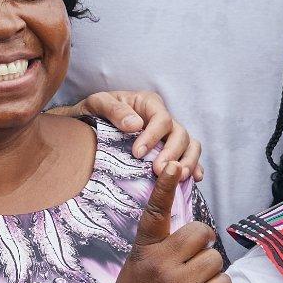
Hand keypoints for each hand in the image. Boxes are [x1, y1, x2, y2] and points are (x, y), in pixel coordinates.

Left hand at [69, 88, 199, 186]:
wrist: (87, 124)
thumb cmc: (92, 111)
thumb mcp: (97, 103)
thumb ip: (113, 110)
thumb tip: (135, 125)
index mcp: (148, 104)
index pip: (162, 118)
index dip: (154, 136)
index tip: (137, 153)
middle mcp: (163, 119)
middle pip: (180, 133)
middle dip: (172, 153)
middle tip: (158, 170)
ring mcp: (168, 136)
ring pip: (190, 145)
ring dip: (187, 161)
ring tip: (178, 177)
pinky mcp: (170, 151)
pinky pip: (188, 157)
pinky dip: (195, 167)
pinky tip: (195, 179)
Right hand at [97, 163, 228, 282]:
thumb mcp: (139, 266)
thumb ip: (163, 247)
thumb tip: (198, 235)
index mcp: (145, 249)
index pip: (155, 213)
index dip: (165, 188)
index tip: (173, 166)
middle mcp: (161, 263)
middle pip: (202, 233)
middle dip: (203, 243)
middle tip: (191, 259)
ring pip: (216, 259)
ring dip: (211, 270)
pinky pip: (224, 282)